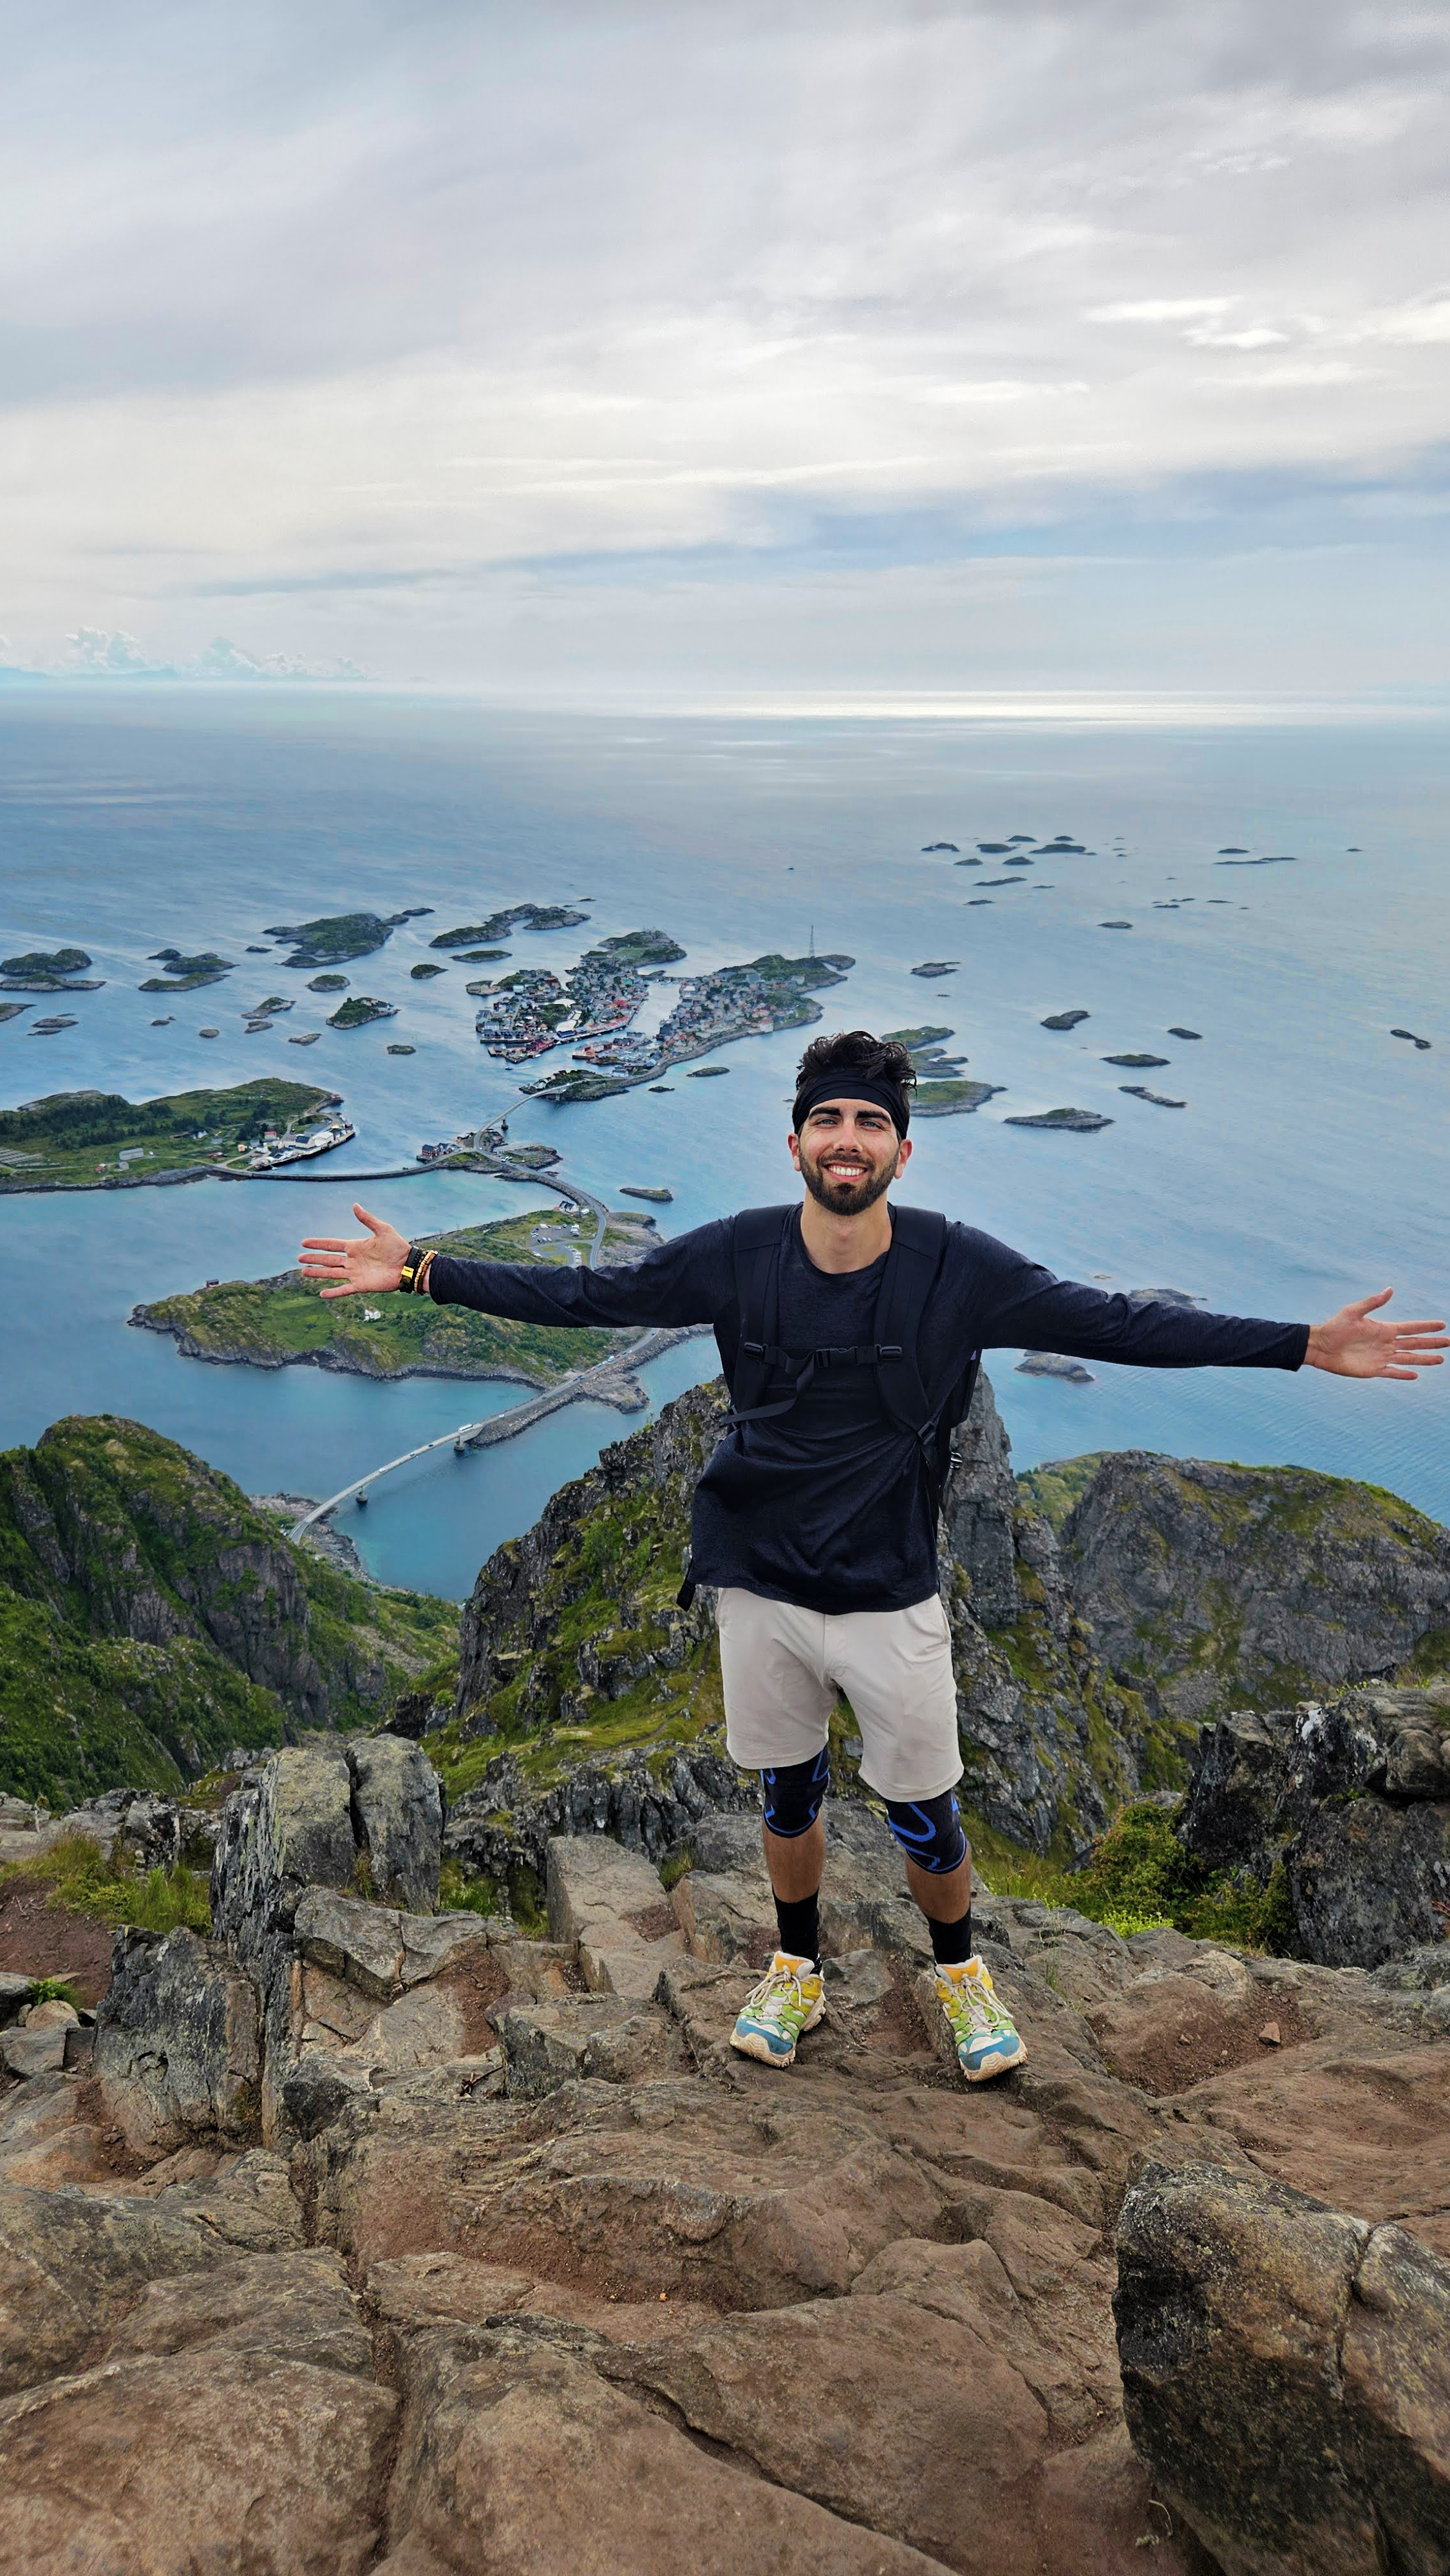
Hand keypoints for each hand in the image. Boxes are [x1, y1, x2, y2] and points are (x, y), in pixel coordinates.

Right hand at [299, 1205, 410, 1299]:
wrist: (408, 1265)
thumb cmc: (398, 1247)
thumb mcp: (382, 1229)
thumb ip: (367, 1219)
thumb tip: (354, 1205)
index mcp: (356, 1246)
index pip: (332, 1244)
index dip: (318, 1244)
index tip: (304, 1242)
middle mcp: (353, 1260)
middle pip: (328, 1259)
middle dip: (314, 1259)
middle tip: (299, 1258)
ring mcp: (355, 1273)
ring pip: (332, 1273)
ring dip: (318, 1273)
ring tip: (304, 1272)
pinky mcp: (361, 1285)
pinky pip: (344, 1289)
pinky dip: (333, 1292)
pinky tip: (322, 1294)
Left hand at [1305, 1290, 1447, 1380]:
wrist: (1320, 1347)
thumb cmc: (1335, 1327)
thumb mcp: (1354, 1311)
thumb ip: (1373, 1302)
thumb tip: (1390, 1289)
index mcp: (1384, 1329)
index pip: (1410, 1327)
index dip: (1426, 1327)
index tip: (1442, 1324)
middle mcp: (1386, 1343)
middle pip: (1415, 1343)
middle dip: (1432, 1343)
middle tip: (1449, 1342)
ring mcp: (1381, 1357)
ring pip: (1408, 1358)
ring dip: (1424, 1359)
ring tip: (1441, 1360)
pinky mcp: (1373, 1370)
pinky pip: (1392, 1372)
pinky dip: (1403, 1374)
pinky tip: (1416, 1375)